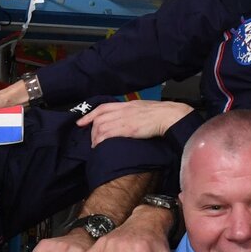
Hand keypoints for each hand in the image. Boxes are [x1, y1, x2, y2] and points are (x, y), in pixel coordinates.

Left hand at [78, 99, 194, 145]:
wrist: (169, 116)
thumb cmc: (160, 114)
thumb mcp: (142, 108)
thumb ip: (131, 112)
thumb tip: (126, 119)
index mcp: (126, 104)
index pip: (102, 108)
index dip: (89, 115)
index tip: (81, 122)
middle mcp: (123, 110)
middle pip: (99, 119)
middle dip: (92, 130)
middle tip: (92, 140)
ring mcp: (125, 119)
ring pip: (101, 127)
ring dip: (96, 138)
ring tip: (96, 146)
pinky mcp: (128, 129)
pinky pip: (109, 134)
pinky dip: (101, 141)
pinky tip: (101, 146)